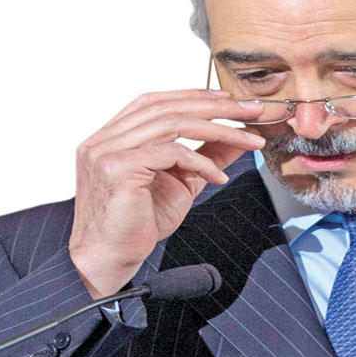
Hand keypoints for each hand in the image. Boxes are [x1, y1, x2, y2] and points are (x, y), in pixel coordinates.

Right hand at [68, 89, 264, 298]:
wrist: (110, 260)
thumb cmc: (138, 224)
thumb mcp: (180, 182)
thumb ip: (204, 156)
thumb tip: (238, 137)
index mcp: (112, 137)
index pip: (155, 102)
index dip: (194, 96)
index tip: (229, 100)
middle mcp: (104, 139)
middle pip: (167, 108)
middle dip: (215, 107)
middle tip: (251, 111)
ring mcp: (107, 150)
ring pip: (173, 125)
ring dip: (219, 130)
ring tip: (249, 140)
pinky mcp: (117, 167)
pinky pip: (171, 154)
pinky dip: (201, 162)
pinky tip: (218, 177)